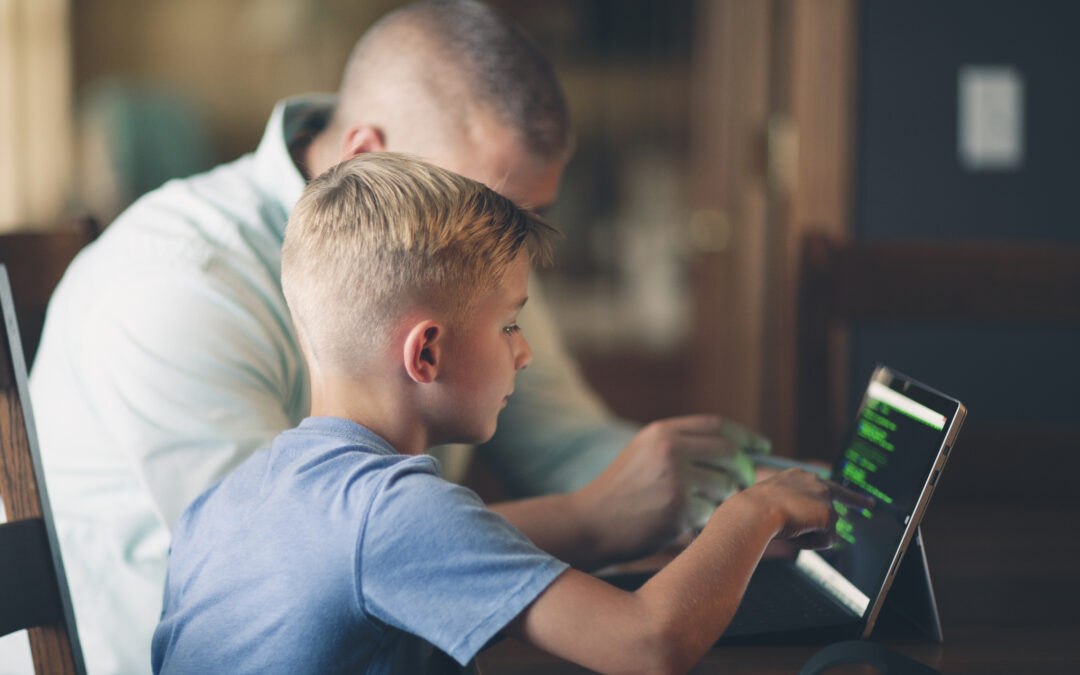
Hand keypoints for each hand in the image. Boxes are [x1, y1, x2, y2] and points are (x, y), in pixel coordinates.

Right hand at [573, 415, 761, 563]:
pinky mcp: (679, 509)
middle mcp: (670, 449)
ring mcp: (676, 479)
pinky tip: (678, 522)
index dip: (745, 436)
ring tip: (695, 507)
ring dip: (721, 500)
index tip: (762, 447)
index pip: (717, 426)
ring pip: (725, 487)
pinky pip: (711, 513)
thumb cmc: (620, 493)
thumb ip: (682, 447)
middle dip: (744, 471)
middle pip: (730, 454)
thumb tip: (737, 453)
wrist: (589, 523)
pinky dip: (703, 520)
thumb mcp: (645, 454)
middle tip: (743, 485)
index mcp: (662, 432)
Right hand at [740, 468, 873, 549]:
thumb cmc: (754, 512)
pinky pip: (825, 540)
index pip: (823, 483)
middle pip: (841, 495)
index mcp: (796, 476)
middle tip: (870, 503)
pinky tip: (796, 535)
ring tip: (788, 530)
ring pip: (826, 527)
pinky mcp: (828, 514)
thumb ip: (790, 511)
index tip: (855, 492)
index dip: (839, 489)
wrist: (753, 512)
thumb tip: (805, 529)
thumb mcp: (770, 506)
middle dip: (857, 500)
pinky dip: (811, 543)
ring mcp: (822, 496)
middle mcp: (813, 481)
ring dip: (810, 535)